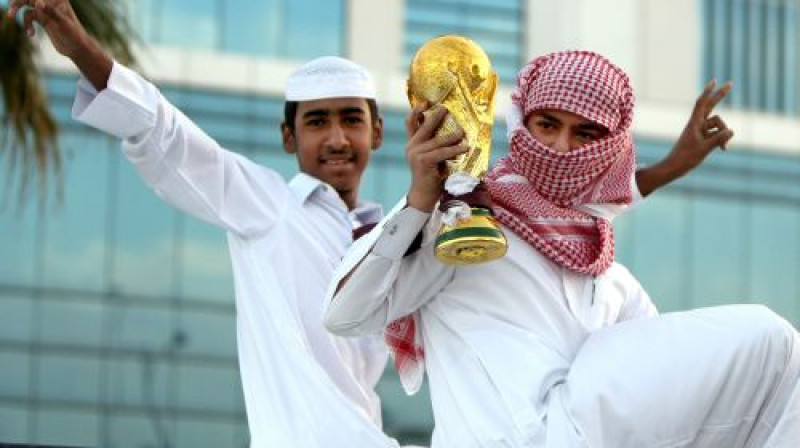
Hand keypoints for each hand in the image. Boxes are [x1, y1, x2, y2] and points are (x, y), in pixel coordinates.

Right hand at [7, 0, 111, 89]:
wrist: (77, 49)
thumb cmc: (74, 35)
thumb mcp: (63, 23)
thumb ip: (51, 12)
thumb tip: (37, 3)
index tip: (22, 4)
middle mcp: (51, 3)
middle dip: (18, 2)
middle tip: (11, 10)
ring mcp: (46, 11)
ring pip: (26, 6)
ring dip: (18, 12)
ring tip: (10, 16)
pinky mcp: (43, 20)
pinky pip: (28, 18)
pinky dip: (27, 25)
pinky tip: (31, 35)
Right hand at [405, 103, 468, 211]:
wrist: (423, 195)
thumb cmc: (431, 176)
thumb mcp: (432, 156)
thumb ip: (435, 144)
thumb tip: (453, 130)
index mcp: (412, 144)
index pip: (410, 123)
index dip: (417, 110)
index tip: (426, 102)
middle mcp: (411, 147)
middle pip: (423, 126)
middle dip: (435, 116)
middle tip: (446, 109)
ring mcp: (416, 154)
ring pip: (437, 141)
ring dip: (452, 137)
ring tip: (462, 133)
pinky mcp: (423, 162)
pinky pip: (442, 152)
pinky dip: (454, 150)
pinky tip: (464, 148)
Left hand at [636, 80, 733, 195]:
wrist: (675, 167)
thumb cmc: (686, 158)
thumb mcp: (705, 149)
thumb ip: (719, 139)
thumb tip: (732, 131)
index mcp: (694, 124)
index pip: (702, 104)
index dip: (708, 92)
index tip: (714, 81)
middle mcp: (697, 124)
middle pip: (710, 106)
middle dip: (720, 96)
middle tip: (730, 83)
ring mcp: (701, 131)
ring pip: (719, 126)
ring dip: (724, 135)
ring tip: (723, 148)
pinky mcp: (703, 138)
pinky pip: (717, 134)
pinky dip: (722, 140)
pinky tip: (724, 150)